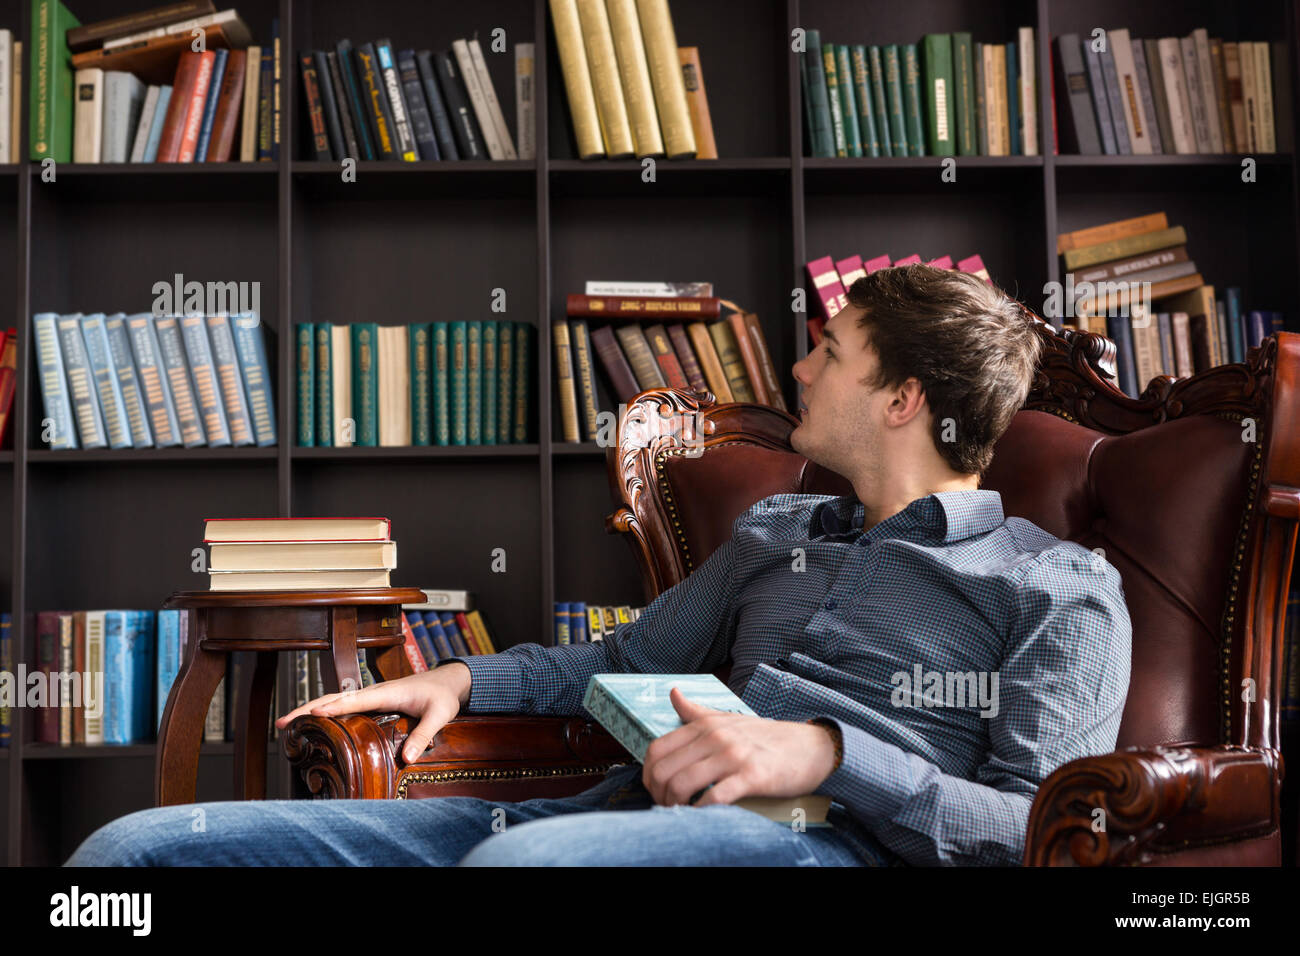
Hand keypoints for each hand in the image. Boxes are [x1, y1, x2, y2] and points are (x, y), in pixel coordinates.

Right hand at [274, 661, 472, 762]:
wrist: (448, 680)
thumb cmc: (443, 695)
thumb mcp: (440, 715)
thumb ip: (424, 735)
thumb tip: (407, 758)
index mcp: (388, 692)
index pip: (356, 699)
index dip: (334, 707)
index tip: (312, 714)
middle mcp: (374, 692)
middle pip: (334, 698)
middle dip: (307, 709)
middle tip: (282, 722)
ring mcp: (371, 696)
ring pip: (334, 700)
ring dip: (310, 710)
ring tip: (285, 724)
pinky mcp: (372, 702)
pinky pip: (343, 705)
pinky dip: (323, 711)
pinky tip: (311, 723)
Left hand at [641, 686, 838, 807]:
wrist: (810, 747)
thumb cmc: (766, 737)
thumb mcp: (729, 718)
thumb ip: (697, 712)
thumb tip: (672, 693)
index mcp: (705, 725)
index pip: (657, 749)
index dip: (648, 774)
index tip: (654, 789)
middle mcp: (716, 736)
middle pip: (665, 770)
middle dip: (658, 794)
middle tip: (665, 806)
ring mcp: (733, 755)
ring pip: (683, 783)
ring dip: (675, 805)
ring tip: (680, 813)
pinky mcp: (752, 776)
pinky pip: (715, 797)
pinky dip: (701, 811)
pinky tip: (701, 815)